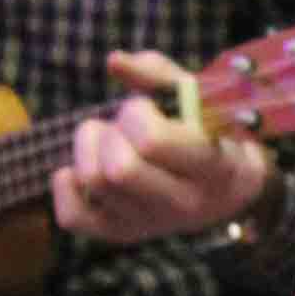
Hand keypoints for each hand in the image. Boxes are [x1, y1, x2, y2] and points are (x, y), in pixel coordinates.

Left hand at [51, 48, 272, 246]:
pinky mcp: (122, 234)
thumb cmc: (210, 131)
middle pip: (117, 170)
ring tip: (109, 140)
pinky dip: (66, 185)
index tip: (147, 109)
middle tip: (124, 125)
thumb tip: (114, 61)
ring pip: (92, 182)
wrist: (228, 188)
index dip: (137, 114)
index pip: (151, 142)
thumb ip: (159, 73)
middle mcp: (182, 205)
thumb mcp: (199, 97)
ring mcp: (151, 224)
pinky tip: (82, 166)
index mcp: (210, 169)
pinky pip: (72, 217)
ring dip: (89, 148)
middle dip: (111, 132)